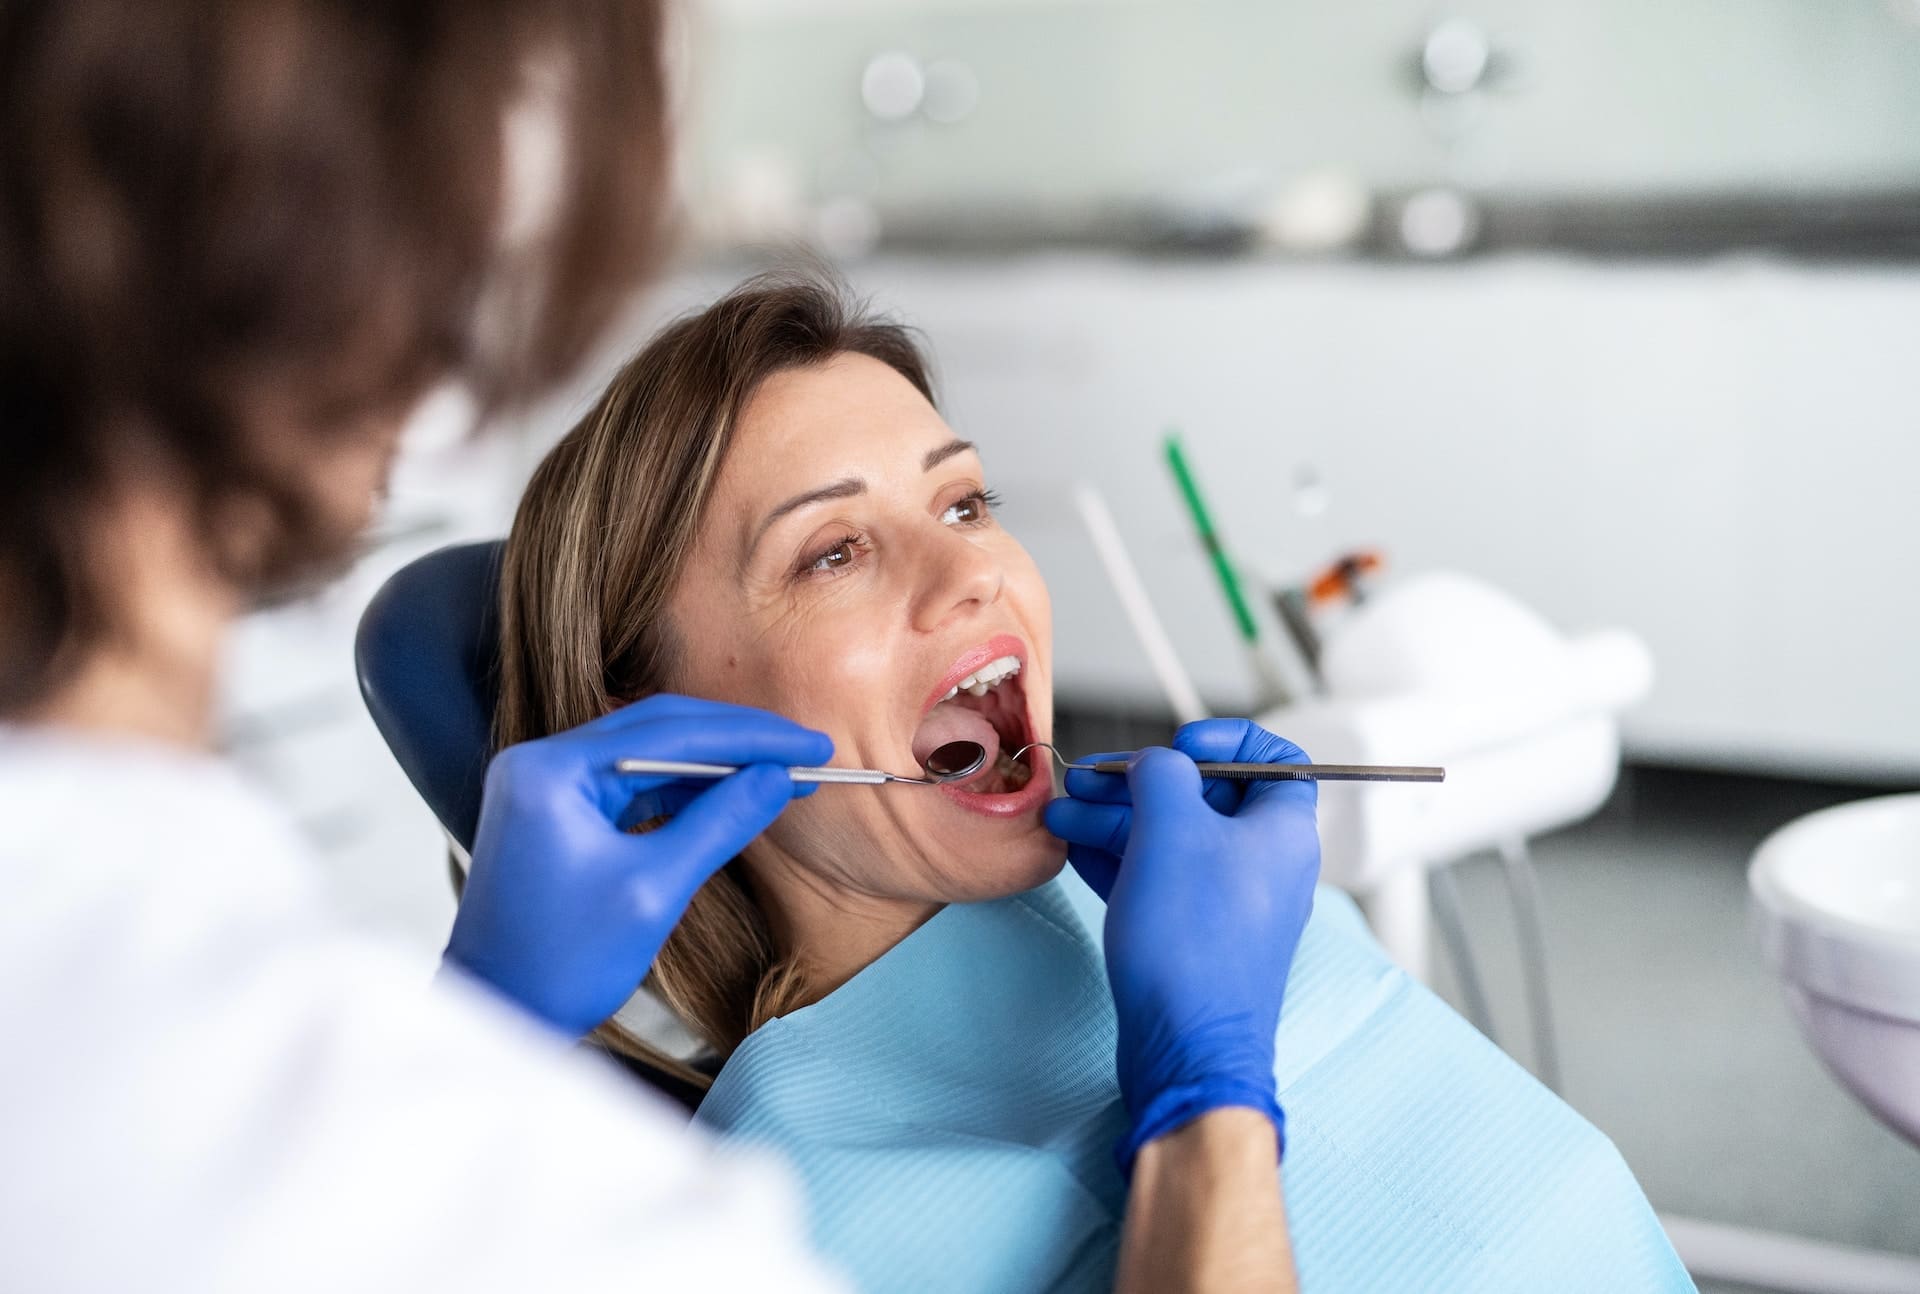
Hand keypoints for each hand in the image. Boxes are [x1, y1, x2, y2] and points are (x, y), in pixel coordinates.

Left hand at [444, 694, 830, 1036]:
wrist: (497, 1015)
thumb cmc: (563, 964)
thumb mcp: (655, 889)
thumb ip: (720, 822)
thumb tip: (779, 779)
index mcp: (552, 771)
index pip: (671, 732)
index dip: (752, 736)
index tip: (812, 745)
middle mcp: (541, 762)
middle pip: (659, 727)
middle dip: (737, 739)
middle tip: (806, 751)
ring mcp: (544, 785)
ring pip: (648, 753)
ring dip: (714, 764)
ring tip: (780, 774)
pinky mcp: (554, 810)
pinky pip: (630, 782)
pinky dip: (682, 789)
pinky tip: (729, 796)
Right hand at [1043, 719, 1319, 1174]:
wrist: (1186, 1045)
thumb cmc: (1193, 941)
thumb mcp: (1171, 828)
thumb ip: (1161, 774)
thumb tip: (1153, 765)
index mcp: (1282, 829)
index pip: (1275, 760)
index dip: (1228, 741)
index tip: (1181, 745)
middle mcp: (1263, 864)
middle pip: (1204, 798)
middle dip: (1139, 784)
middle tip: (1089, 780)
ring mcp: (1228, 903)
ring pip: (1171, 840)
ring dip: (1115, 820)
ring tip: (1061, 815)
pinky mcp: (1193, 937)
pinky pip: (1157, 879)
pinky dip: (1119, 859)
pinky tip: (1075, 850)